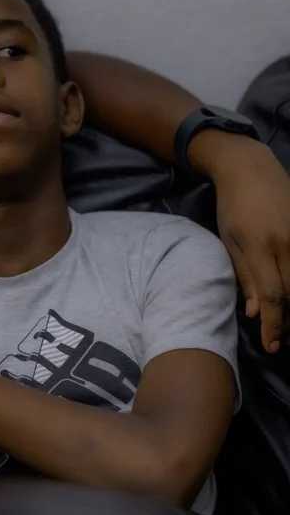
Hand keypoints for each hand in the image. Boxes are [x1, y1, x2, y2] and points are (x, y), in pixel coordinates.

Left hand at [209, 139, 289, 351]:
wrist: (250, 168)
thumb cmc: (232, 207)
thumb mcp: (229, 241)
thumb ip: (244, 276)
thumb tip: (255, 313)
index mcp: (260, 248)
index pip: (273, 297)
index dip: (275, 325)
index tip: (273, 346)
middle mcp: (287, 243)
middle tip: (285, 341)